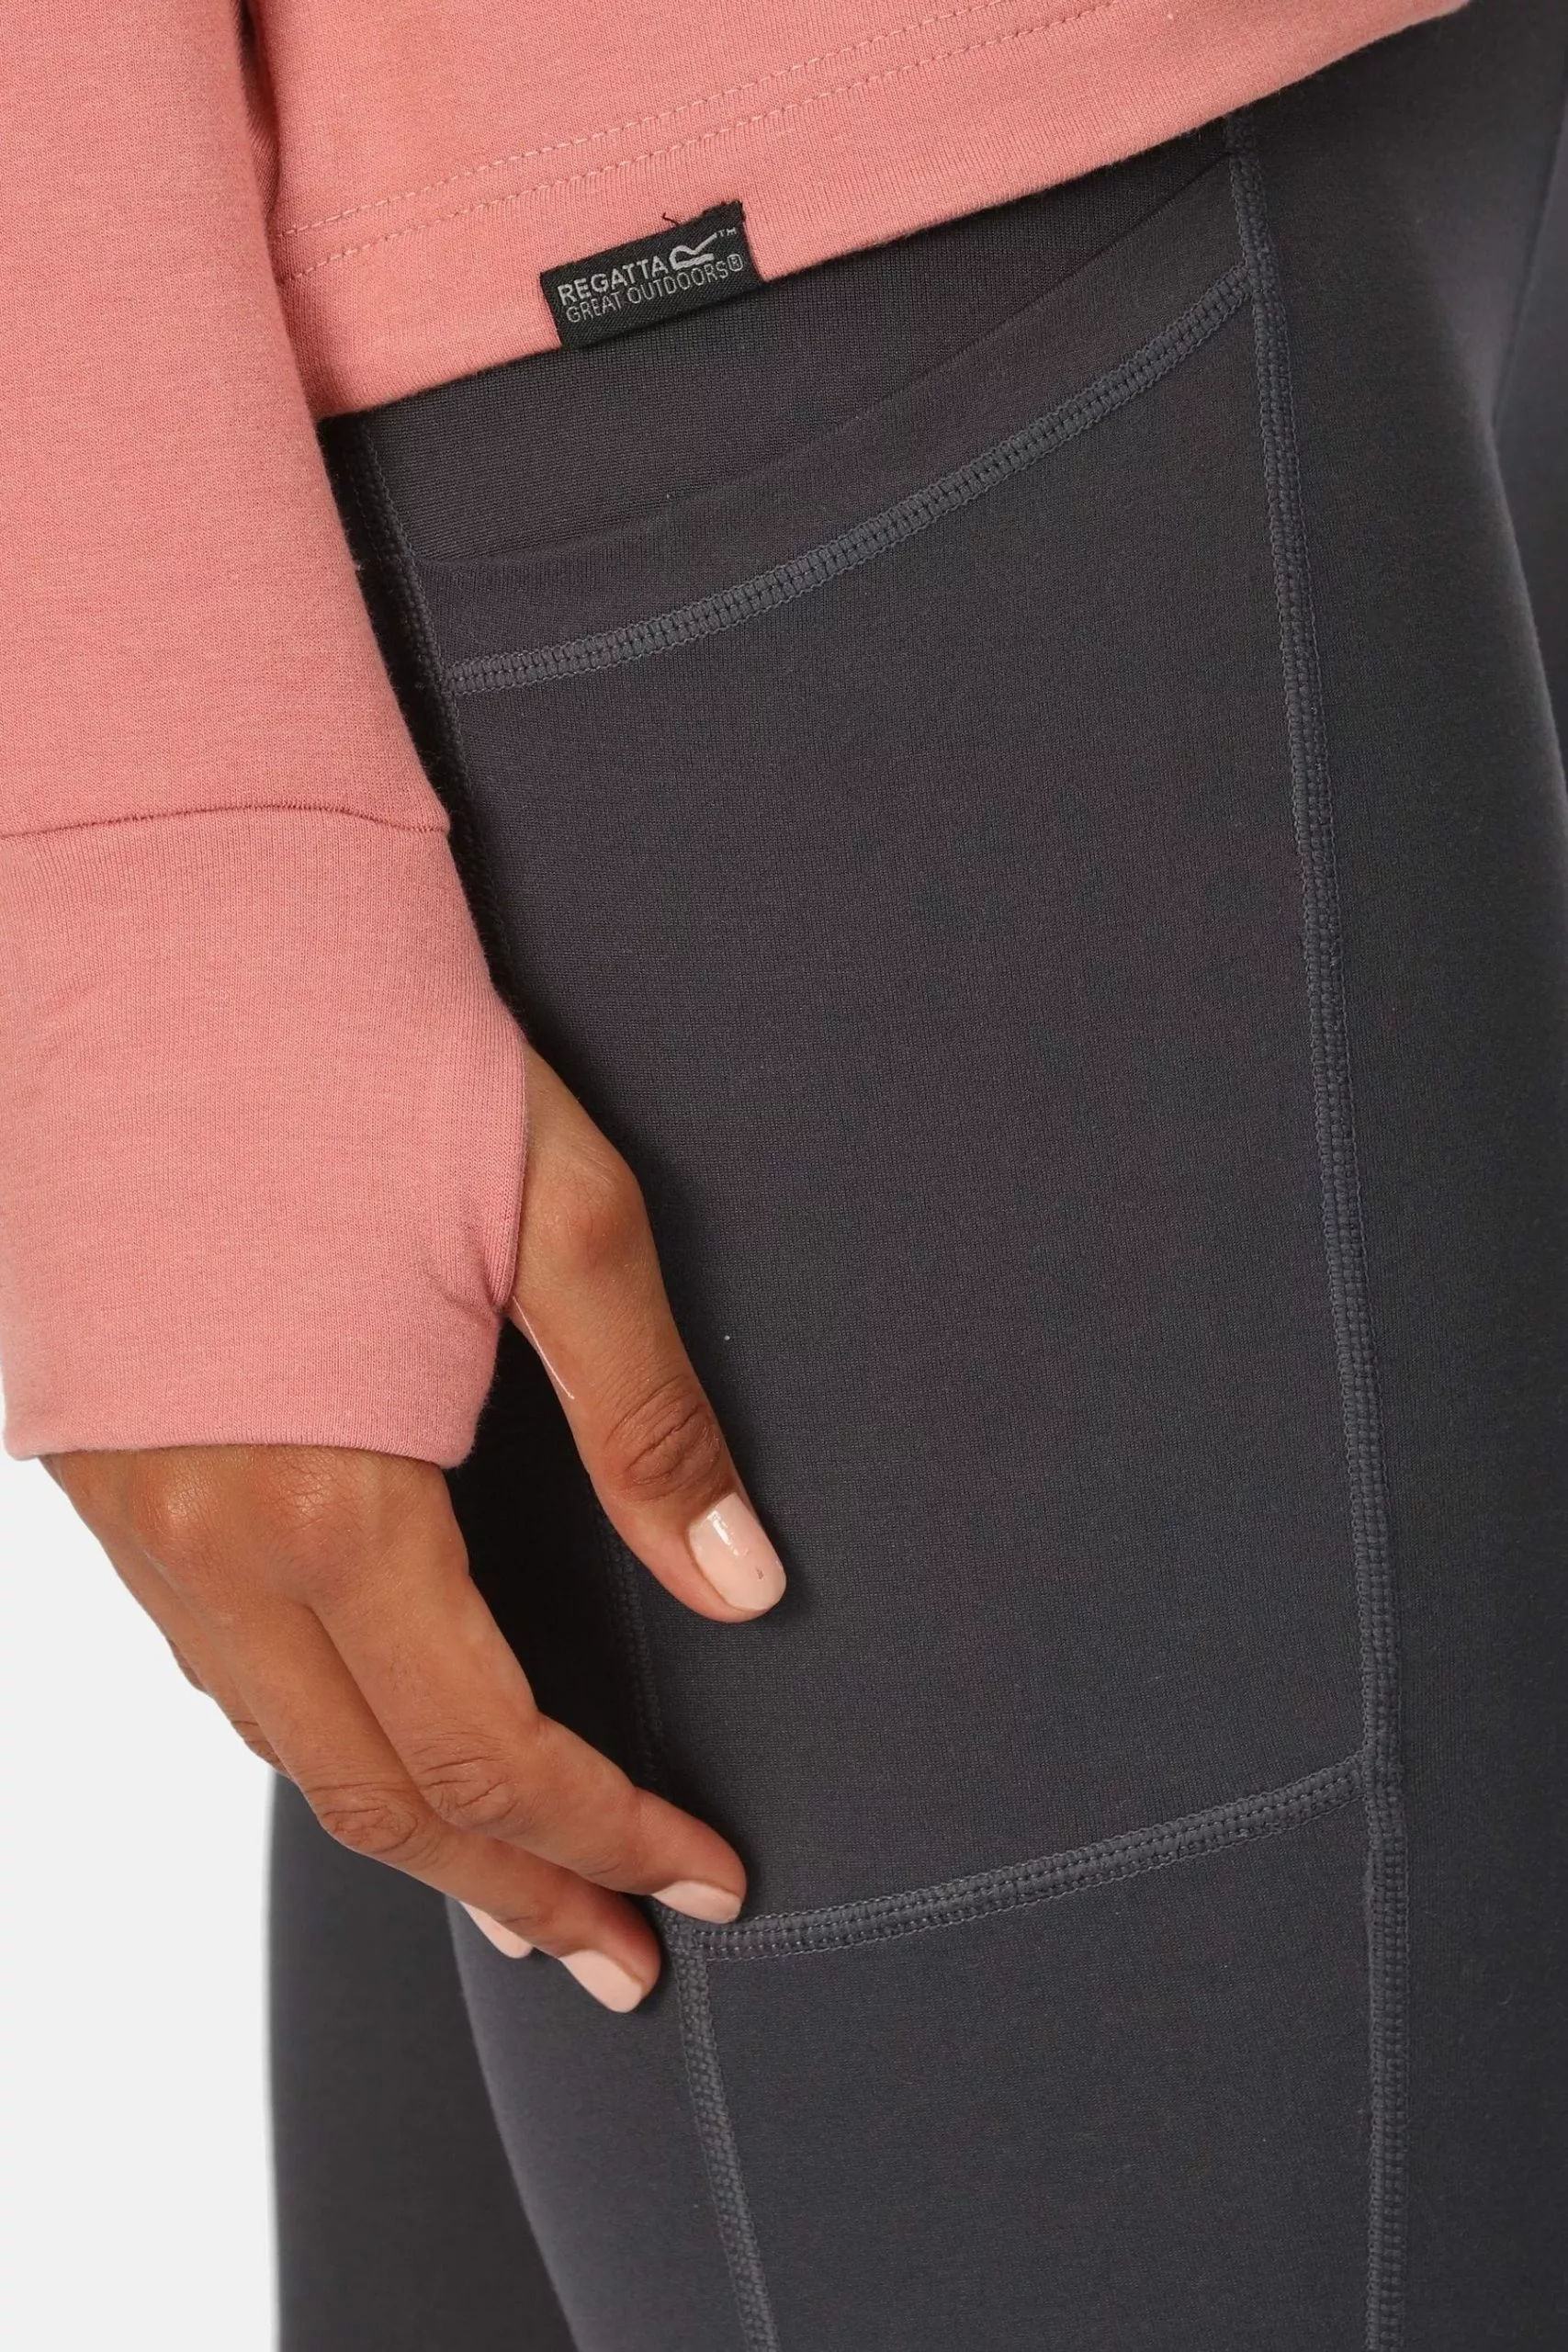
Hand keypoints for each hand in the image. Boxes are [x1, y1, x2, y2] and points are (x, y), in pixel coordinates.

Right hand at [49, 1045, 784, 2011]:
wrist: (162, 913)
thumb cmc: (370, 1045)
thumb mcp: (559, 1217)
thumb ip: (652, 1424)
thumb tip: (746, 1591)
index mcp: (329, 1493)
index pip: (487, 1747)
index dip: (607, 1834)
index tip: (705, 1885)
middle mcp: (204, 1533)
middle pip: (370, 1791)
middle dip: (508, 1888)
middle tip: (616, 1958)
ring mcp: (126, 1507)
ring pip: (279, 1740)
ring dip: (408, 1829)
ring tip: (517, 1886)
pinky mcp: (96, 1458)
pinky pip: (212, 1658)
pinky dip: (316, 1733)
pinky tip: (376, 1735)